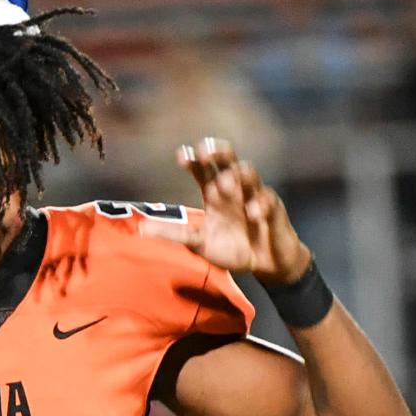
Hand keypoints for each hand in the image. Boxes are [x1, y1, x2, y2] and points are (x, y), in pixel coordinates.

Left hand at [145, 137, 310, 285]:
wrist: (264, 264)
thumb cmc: (231, 249)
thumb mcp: (198, 243)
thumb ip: (174, 234)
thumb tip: (142, 229)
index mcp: (215, 194)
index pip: (203, 170)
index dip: (193, 161)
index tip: (181, 156)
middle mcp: (234, 189)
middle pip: (227, 161)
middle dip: (218, 152)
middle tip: (204, 152)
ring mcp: (254, 196)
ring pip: (250, 175)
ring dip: (240, 174)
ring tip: (227, 181)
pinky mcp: (273, 210)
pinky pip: (268, 202)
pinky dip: (260, 205)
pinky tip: (253, 213)